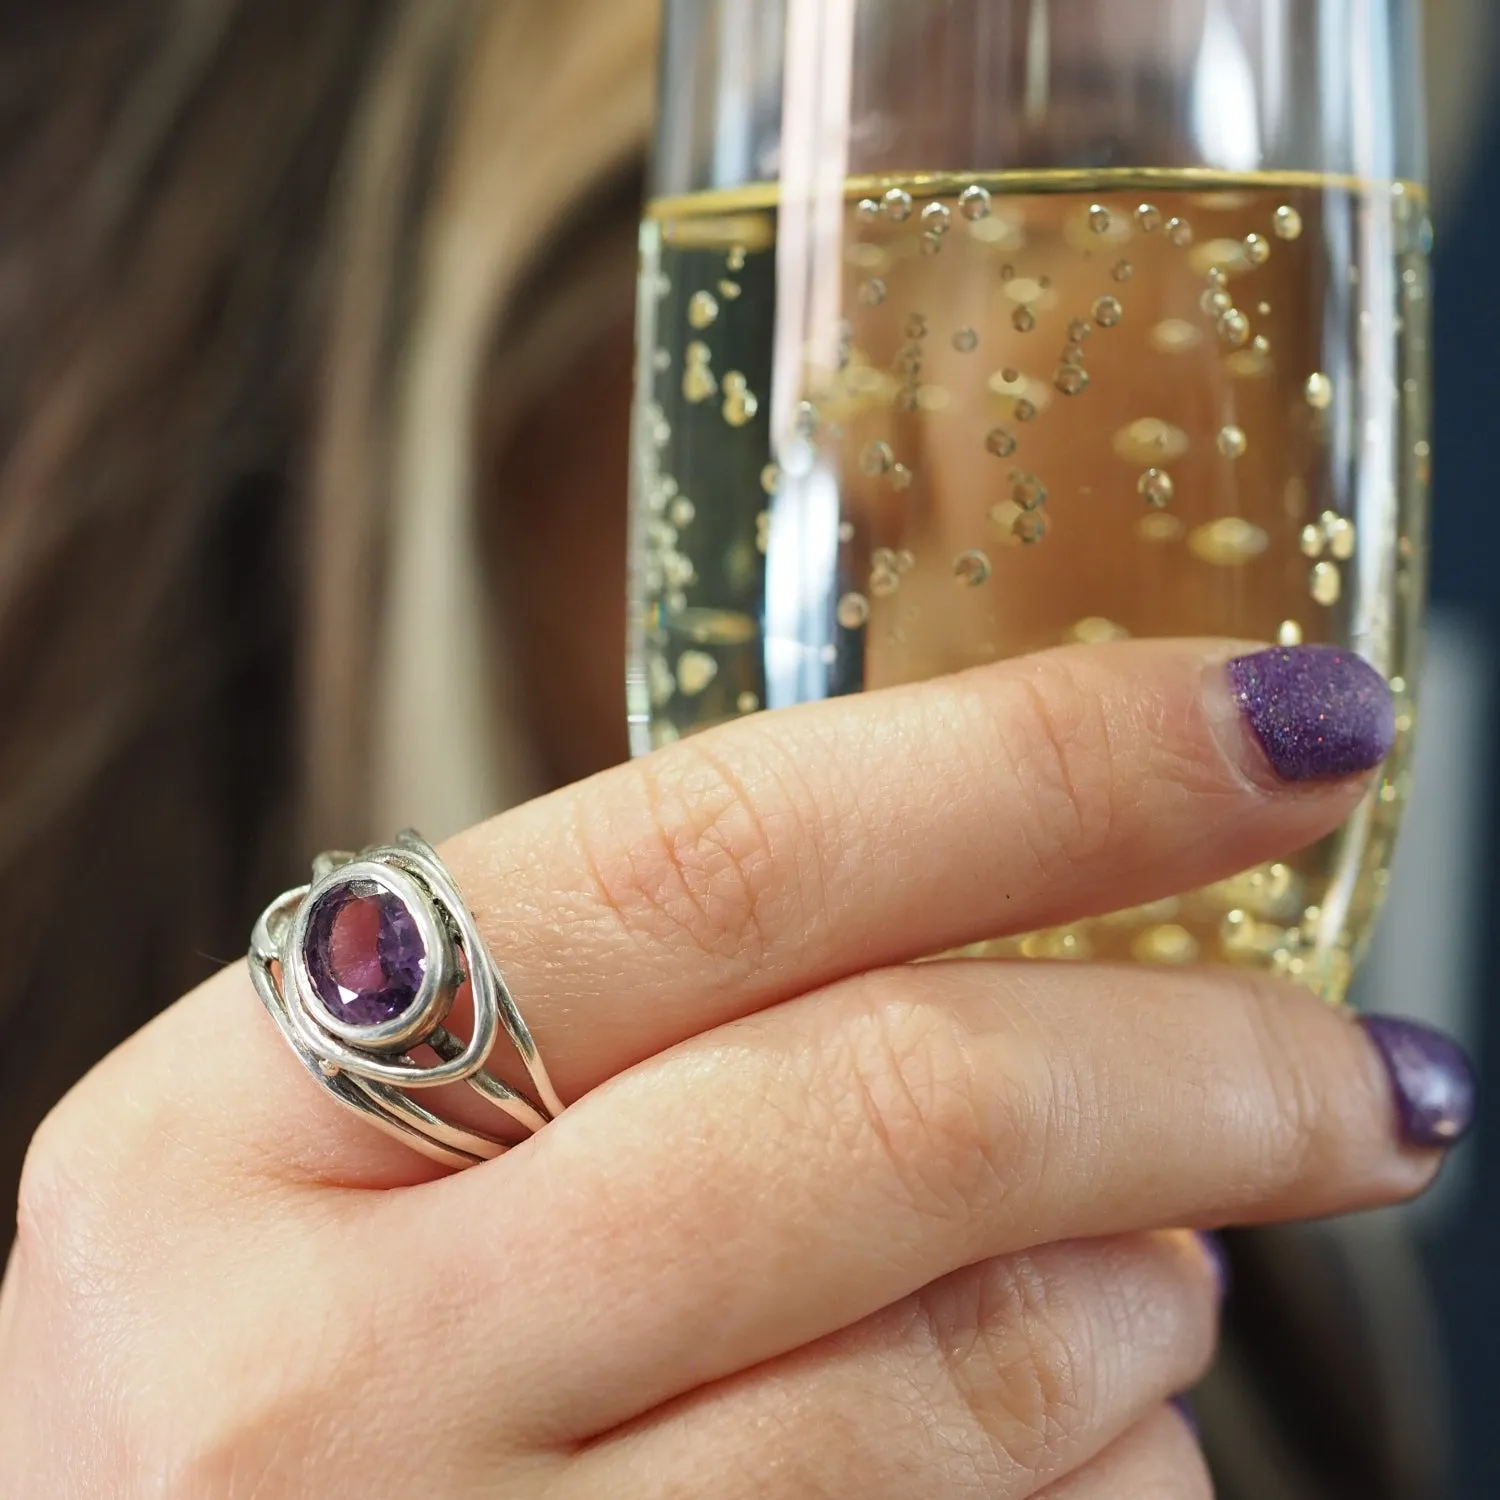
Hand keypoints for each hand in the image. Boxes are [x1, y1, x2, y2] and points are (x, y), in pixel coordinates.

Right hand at [0, 641, 1470, 1497]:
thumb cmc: (293, 1375)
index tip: (1280, 721)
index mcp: (231, 1125)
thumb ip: (642, 1027)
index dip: (1040, 761)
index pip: (716, 853)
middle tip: (1375, 1063)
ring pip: (966, 1391)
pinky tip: (1051, 1451)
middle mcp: (306, 1370)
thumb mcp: (376, 1156)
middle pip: (887, 1111)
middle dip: (1201, 1062)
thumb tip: (1041, 931)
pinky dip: (1094, 1479)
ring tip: (1159, 1270)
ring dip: (1143, 1302)